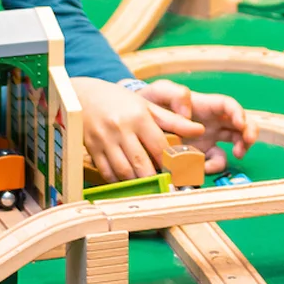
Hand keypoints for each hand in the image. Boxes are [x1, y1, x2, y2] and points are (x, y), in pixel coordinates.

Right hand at [72, 77, 205, 182]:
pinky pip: (106, 171)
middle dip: (155, 179)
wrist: (84, 94)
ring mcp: (104, 140)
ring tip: (149, 188)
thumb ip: (173, 120)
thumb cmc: (120, 100)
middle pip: (141, 162)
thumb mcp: (147, 105)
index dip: (171, 164)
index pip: (159, 146)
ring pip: (124, 170)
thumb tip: (199, 130)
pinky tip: (128, 182)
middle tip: (166, 189)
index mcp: (138, 116)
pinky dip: (119, 181)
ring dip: (137, 183)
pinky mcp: (91, 148)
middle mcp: (121, 128)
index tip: (180, 176)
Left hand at [137, 80, 257, 172]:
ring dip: (239, 149)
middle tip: (245, 144)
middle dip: (249, 133)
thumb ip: (174, 94)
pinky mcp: (200, 155)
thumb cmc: (150, 101)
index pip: (228, 105)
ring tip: (235, 155)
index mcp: (205, 105)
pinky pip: (214, 161)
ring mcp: (208, 139)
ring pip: (234, 143)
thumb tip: (189, 111)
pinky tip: (203, 167)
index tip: (240, 124)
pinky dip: (212, 166)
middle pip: (240, 124)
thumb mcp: (159, 92)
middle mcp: (211, 122)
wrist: (136, 122)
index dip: (239, 113)